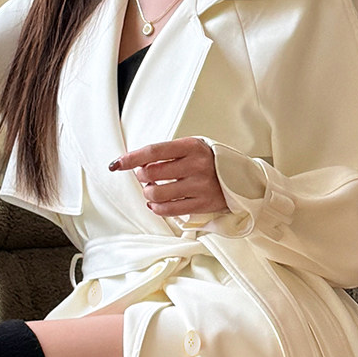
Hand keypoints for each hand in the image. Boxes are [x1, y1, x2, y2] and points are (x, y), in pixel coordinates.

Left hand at [109, 136, 226, 218]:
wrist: (241, 179)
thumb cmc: (210, 161)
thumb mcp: (192, 148)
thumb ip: (168, 154)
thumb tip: (138, 164)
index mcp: (191, 146)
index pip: (153, 151)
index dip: (131, 158)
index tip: (117, 163)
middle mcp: (196, 165)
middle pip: (151, 173)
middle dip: (141, 176)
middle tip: (145, 176)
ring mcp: (199, 186)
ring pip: (157, 194)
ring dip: (148, 193)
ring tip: (152, 190)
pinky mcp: (201, 204)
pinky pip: (168, 210)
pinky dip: (156, 207)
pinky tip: (156, 203)